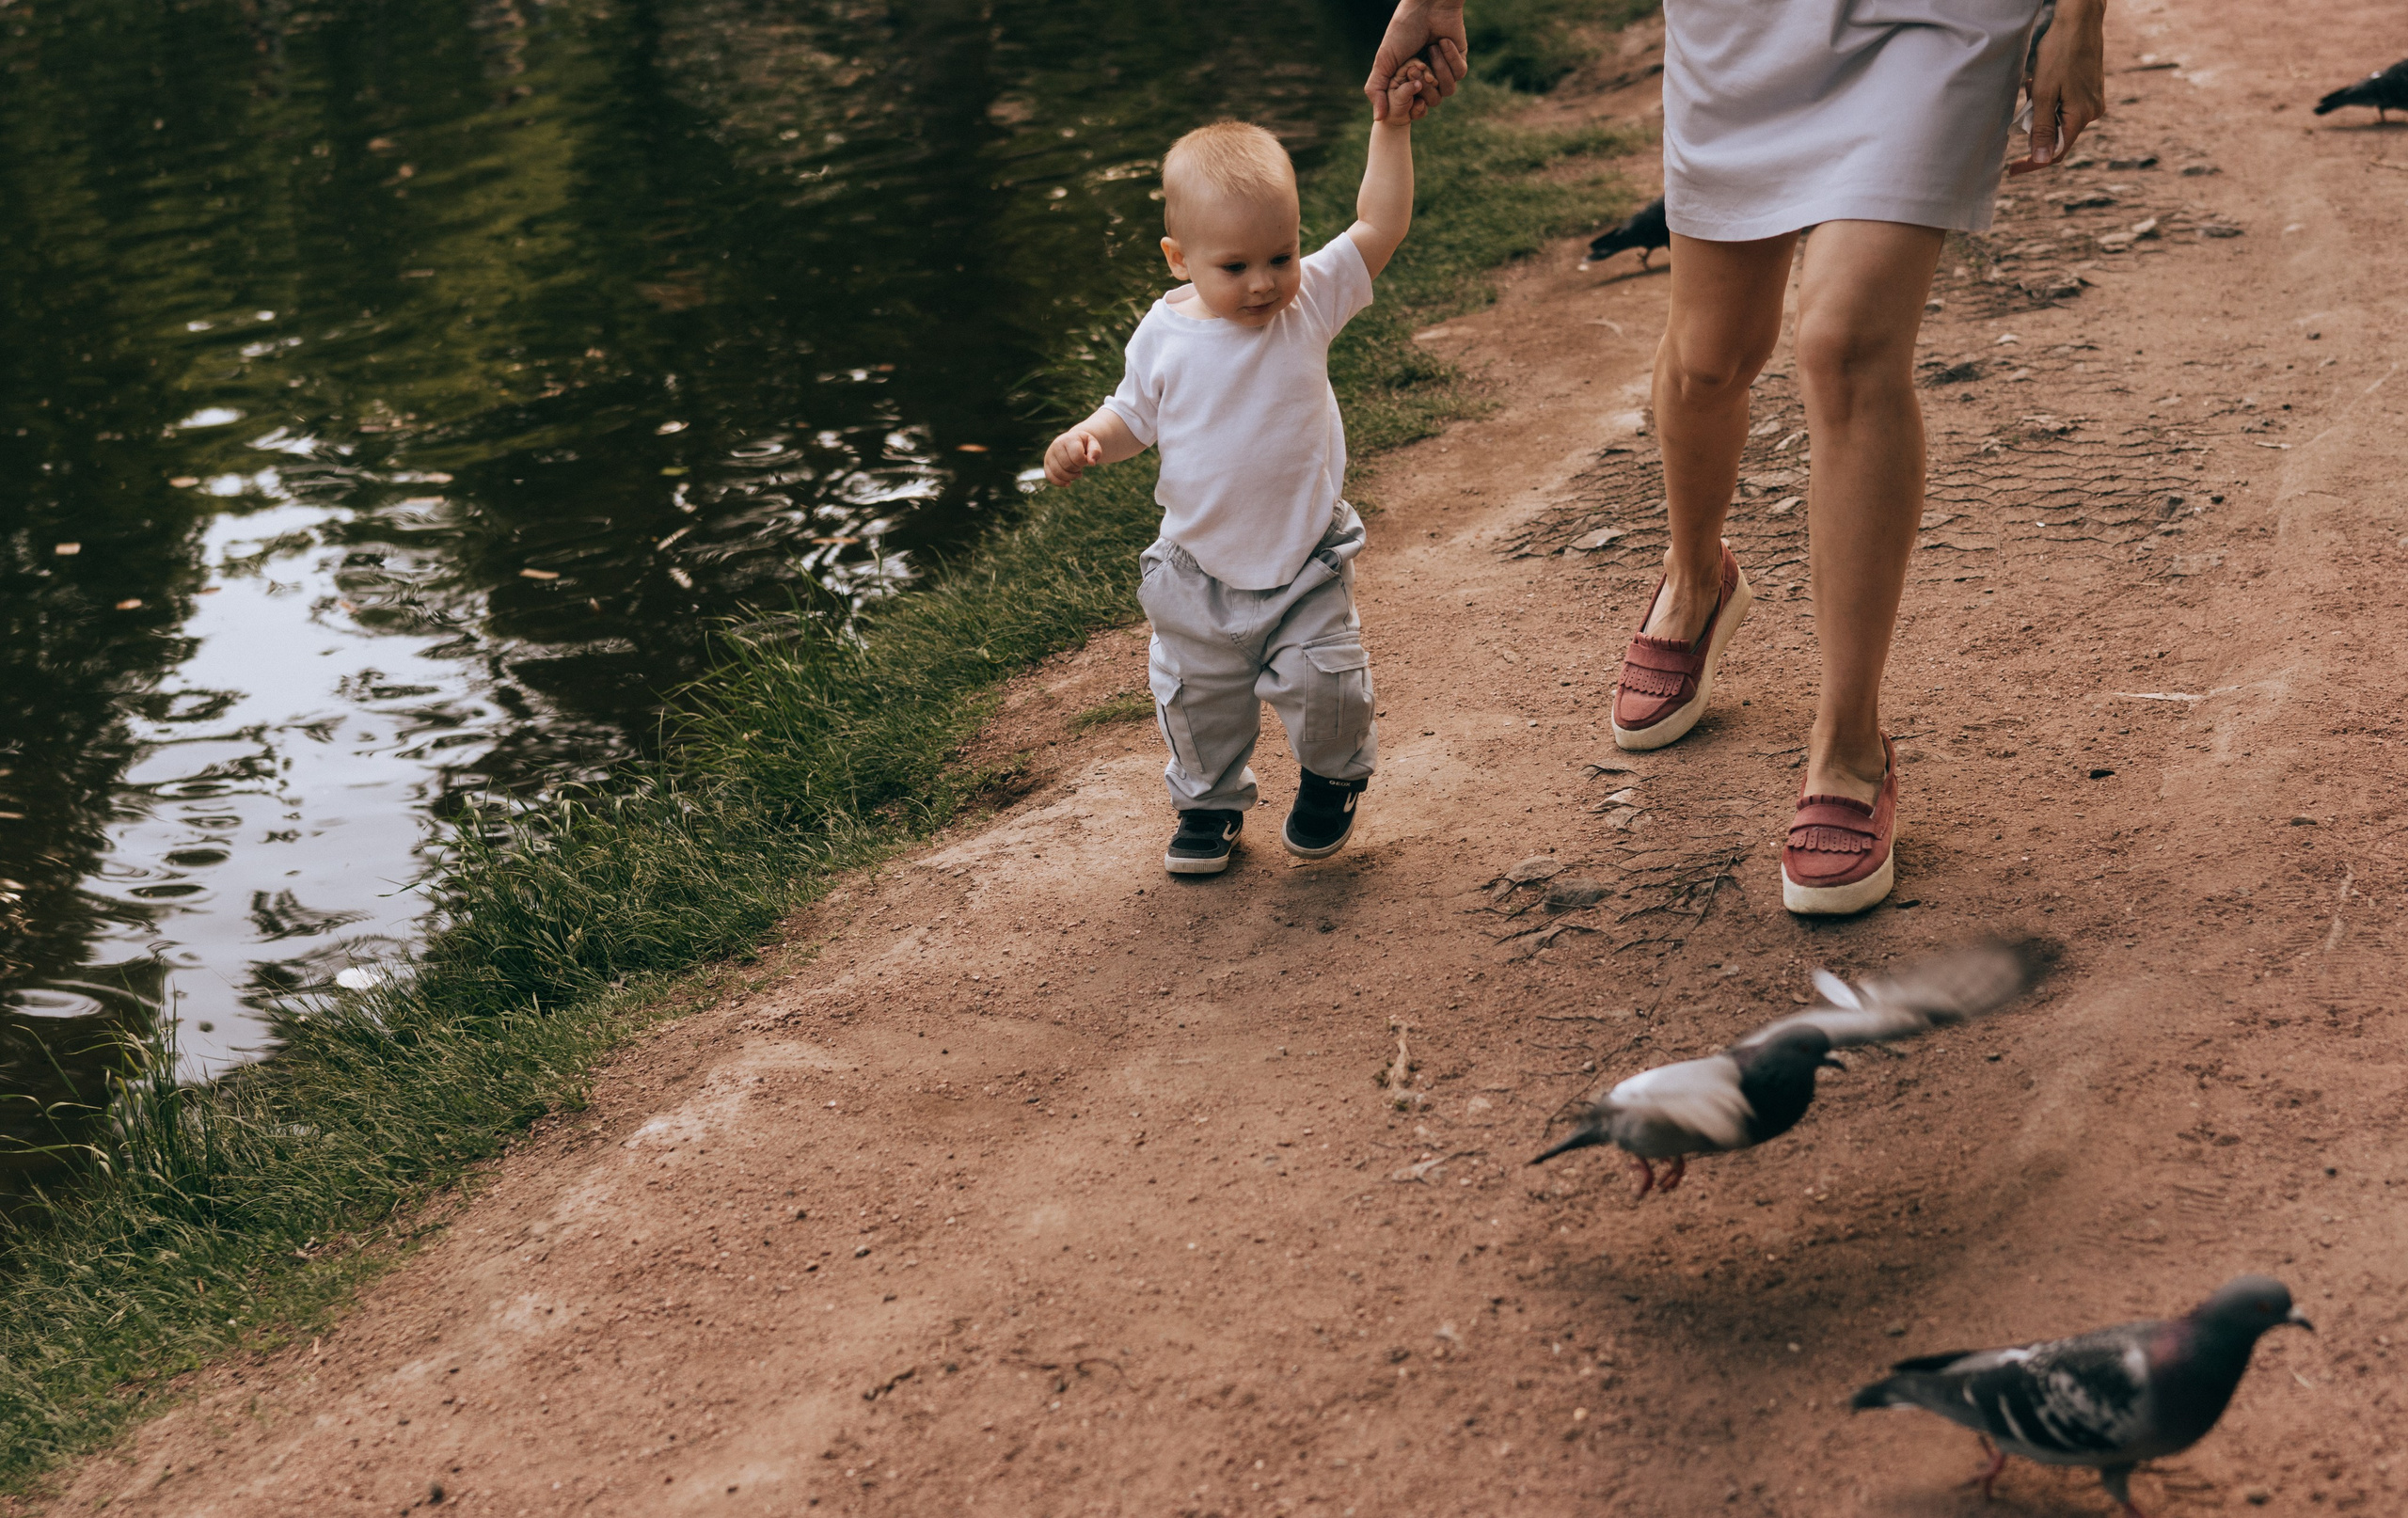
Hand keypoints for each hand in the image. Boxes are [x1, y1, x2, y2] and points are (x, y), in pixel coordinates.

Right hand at [1043, 426, 1103, 486]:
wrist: (1072, 441)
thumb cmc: (1084, 444)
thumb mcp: (1093, 444)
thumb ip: (1095, 451)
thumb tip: (1092, 463)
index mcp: (1068, 439)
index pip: (1077, 457)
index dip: (1083, 462)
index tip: (1085, 459)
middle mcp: (1056, 445)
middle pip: (1067, 465)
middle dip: (1077, 469)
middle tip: (1080, 466)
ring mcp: (1049, 455)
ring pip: (1058, 472)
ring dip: (1070, 477)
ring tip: (1077, 474)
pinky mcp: (1046, 464)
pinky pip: (1050, 477)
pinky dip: (1060, 483)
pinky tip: (1068, 483)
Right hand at [1366, 1, 1466, 121]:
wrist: (1426, 6)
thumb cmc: (1402, 30)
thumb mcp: (1383, 61)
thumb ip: (1377, 90)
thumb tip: (1378, 118)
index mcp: (1407, 79)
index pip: (1413, 107)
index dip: (1413, 106)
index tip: (1410, 96)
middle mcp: (1426, 77)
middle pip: (1432, 102)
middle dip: (1424, 84)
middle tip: (1416, 64)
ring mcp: (1443, 69)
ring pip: (1447, 91)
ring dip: (1439, 69)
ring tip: (1431, 47)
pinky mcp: (1460, 60)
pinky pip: (1459, 74)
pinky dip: (1450, 58)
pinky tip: (1442, 41)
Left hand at [2010, 0, 2104, 175]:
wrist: (2079, 21)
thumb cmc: (2060, 53)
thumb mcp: (2044, 93)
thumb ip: (2043, 128)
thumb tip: (2042, 160)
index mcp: (2082, 116)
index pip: (2055, 152)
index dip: (2033, 162)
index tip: (2012, 170)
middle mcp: (2092, 112)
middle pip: (2057, 135)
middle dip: (2036, 125)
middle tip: (2027, 98)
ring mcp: (2093, 101)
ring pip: (2059, 119)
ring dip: (2041, 109)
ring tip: (2035, 83)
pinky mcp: (2090, 91)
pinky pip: (2065, 106)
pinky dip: (2050, 99)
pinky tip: (2043, 79)